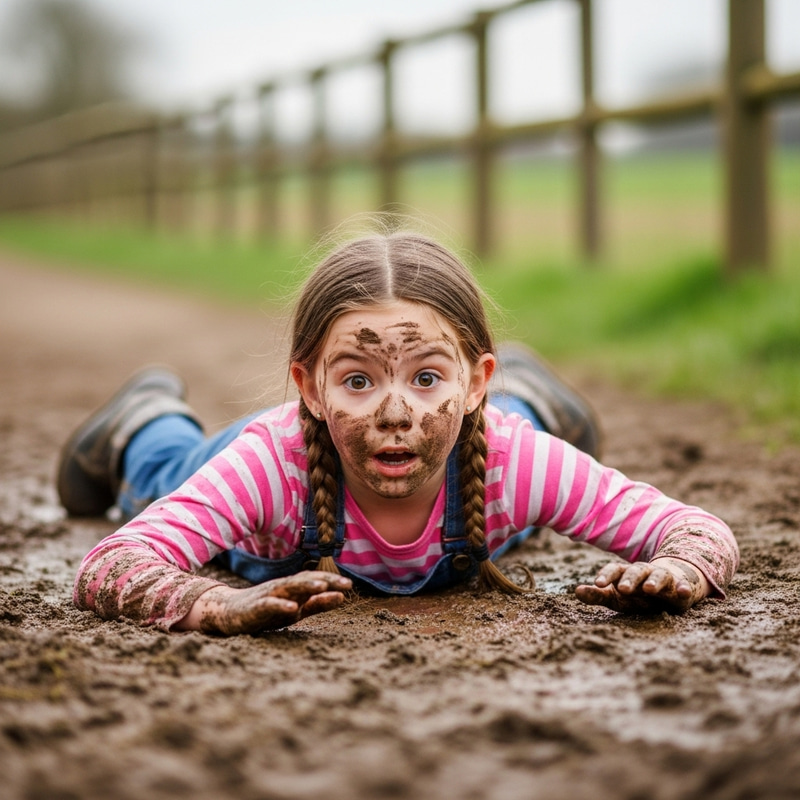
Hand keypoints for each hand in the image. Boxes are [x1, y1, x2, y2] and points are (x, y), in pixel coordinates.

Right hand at [175, 571, 351, 634]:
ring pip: (289, 588)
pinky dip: (281, 605)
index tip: (349, 585)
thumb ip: (316, 604)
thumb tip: (341, 597)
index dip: (331, 582)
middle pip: (306, 581)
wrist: (227, 613)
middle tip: (345, 583)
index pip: (314, 581)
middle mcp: (282, 588)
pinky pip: (269, 605)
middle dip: (325, 581)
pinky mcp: (255, 607)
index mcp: (292, 589)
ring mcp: (268, 596)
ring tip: (323, 586)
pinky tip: (293, 607)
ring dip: (307, 586)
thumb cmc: (265, 611)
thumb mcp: (294, 609)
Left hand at [574, 557, 708, 613]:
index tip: (598, 584)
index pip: (615, 570)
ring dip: (654, 581)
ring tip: (649, 589)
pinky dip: (684, 588)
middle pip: (636, 571)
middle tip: (622, 589)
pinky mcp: (681, 588)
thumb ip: (598, 595)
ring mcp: (664, 579)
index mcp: (627, 574)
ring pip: (659, 576)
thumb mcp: (617, 598)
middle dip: (629, 579)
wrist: (668, 587)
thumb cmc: (638, 595)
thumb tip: (576, 591)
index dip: (606, 575)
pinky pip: (684, 587)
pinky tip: (684, 592)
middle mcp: (645, 573)